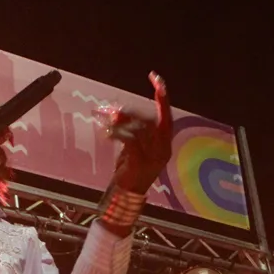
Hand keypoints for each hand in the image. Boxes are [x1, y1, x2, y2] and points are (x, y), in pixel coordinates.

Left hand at [106, 72, 172, 193]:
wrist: (127, 195)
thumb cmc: (130, 171)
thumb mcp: (136, 148)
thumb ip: (135, 131)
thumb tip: (122, 112)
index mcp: (165, 144)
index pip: (166, 116)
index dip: (162, 96)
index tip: (155, 78)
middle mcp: (163, 149)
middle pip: (148, 120)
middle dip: (129, 113)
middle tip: (112, 111)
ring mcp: (152, 156)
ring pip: (137, 128)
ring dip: (120, 122)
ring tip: (107, 121)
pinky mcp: (139, 161)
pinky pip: (129, 140)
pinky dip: (117, 134)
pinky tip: (108, 134)